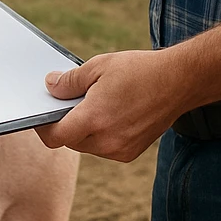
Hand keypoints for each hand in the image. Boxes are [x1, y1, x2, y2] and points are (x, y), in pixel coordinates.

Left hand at [35, 49, 187, 161]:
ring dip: (82, 130)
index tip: (40, 116)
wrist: (180, 81)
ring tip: (92, 105)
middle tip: (68, 102)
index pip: (55, 136)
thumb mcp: (97, 67)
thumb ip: (69, 81)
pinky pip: (103, 148)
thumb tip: (50, 87)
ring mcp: (120, 149)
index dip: (43, 127)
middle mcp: (106, 140)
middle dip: (64, 124)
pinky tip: (108, 114)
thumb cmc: (139, 71)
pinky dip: (99, 135)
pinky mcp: (131, 152)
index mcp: (94, 119)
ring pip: (86, 145)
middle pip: (69, 140)